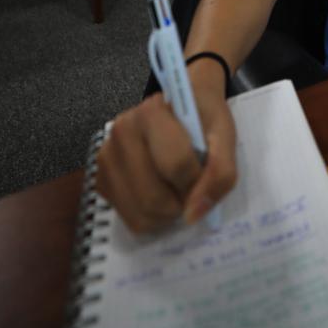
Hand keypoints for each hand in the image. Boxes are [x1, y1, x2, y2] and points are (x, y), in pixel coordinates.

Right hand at [95, 73, 236, 233]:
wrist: (181, 108)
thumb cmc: (203, 118)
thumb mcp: (225, 135)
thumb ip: (220, 173)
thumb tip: (194, 214)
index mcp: (150, 112)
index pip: (176, 165)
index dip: (198, 180)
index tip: (206, 173)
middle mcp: (121, 132)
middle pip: (153, 197)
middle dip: (182, 202)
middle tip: (192, 186)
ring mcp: (107, 158)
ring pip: (141, 213)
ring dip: (169, 214)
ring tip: (178, 190)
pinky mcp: (102, 181)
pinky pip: (131, 219)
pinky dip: (153, 218)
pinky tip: (162, 195)